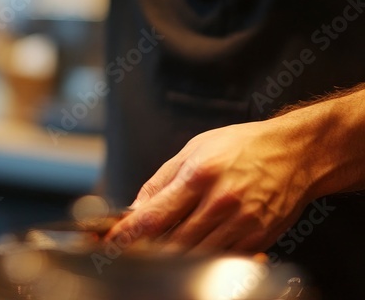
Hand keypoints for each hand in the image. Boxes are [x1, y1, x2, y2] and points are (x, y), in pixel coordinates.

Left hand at [105, 119, 314, 253]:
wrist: (295, 154)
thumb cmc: (243, 147)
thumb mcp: (194, 150)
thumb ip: (160, 182)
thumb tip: (135, 209)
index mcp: (199, 176)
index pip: (153, 216)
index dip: (128, 234)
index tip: (111, 241)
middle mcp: (220, 202)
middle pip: (171, 242)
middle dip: (148, 247)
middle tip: (134, 246)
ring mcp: (241, 224)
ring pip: (195, 255)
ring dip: (173, 255)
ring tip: (162, 246)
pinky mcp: (258, 240)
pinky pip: (222, 258)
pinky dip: (203, 257)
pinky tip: (195, 246)